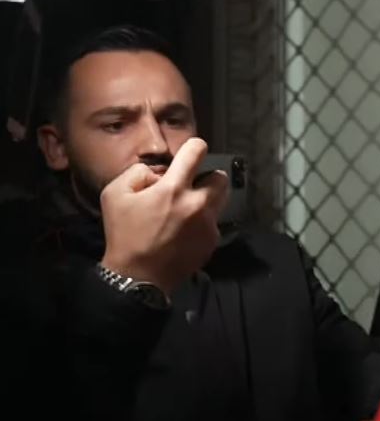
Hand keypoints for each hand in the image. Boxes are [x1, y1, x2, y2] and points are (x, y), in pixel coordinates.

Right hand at [100, 138, 228, 293]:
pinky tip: (187, 230)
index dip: (194, 147)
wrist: (138, 276)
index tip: (191, 153)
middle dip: (207, 177)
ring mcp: (209, 223)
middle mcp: (198, 203)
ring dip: (210, 197)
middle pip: (220, 176)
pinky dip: (205, 221)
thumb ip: (137, 173)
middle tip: (192, 186)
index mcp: (173, 188)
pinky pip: (215, 221)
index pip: (197, 151)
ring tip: (190, 207)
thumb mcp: (114, 195)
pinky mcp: (213, 240)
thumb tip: (157, 173)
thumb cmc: (124, 234)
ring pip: (222, 199)